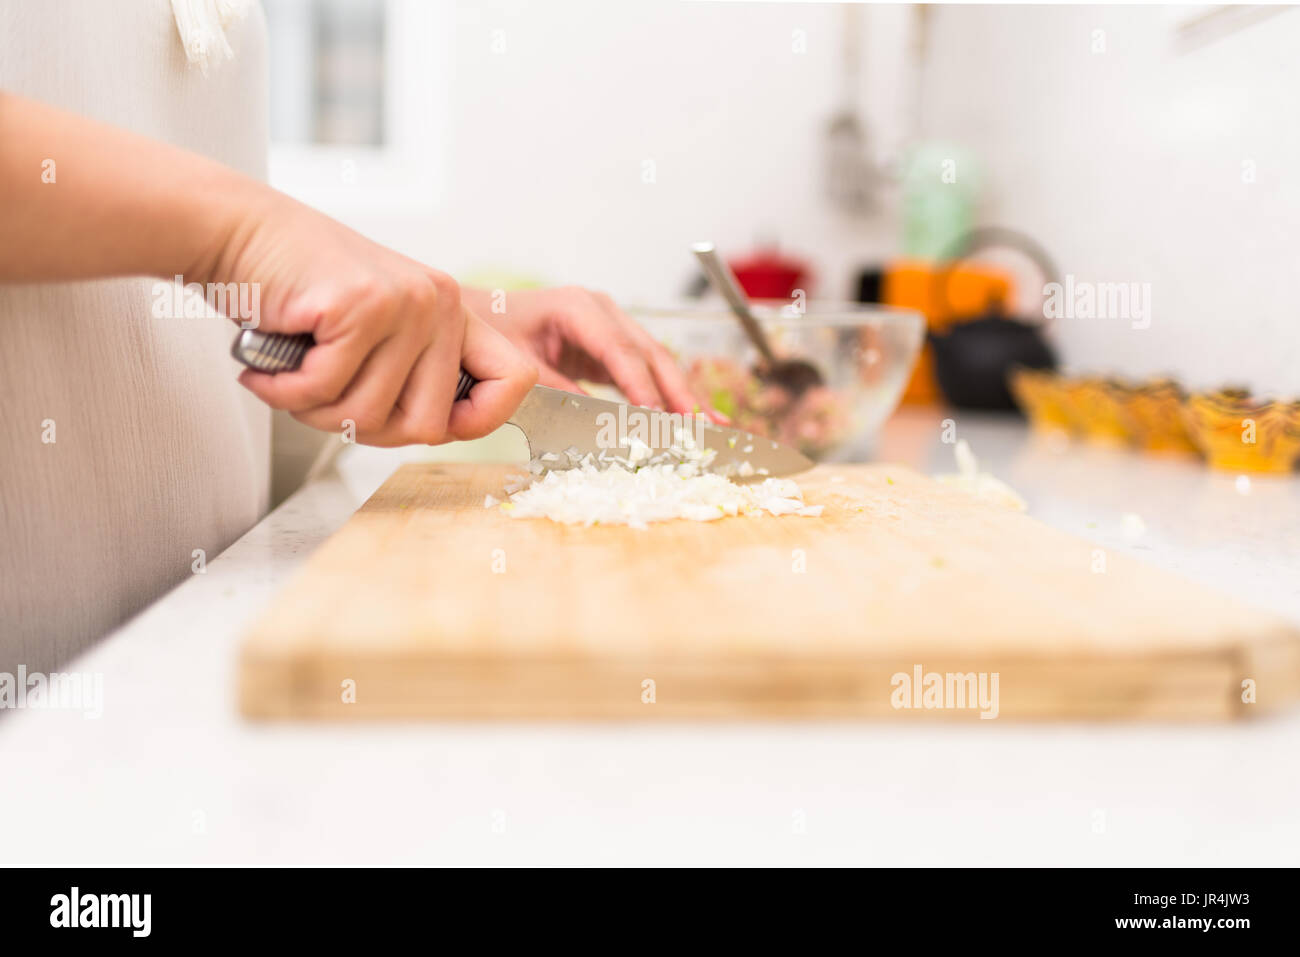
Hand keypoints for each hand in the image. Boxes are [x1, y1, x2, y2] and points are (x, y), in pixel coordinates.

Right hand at [210, 197, 536, 446]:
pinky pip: (327, 391)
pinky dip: (285, 392)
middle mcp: (439, 302)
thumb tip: (442, 431)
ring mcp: (405, 301)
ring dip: (316, 412)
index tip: (423, 423)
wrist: (235, 233)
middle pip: (428, 425)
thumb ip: (413, 378)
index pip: (513, 380)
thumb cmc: (298, 295)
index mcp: (452, 312)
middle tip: (324, 397)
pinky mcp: (362, 304)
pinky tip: (268, 366)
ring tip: (292, 373)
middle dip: (367, 430)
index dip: (478, 420)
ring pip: (371, 415)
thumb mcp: (375, 336)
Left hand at [463, 286, 726, 421]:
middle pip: (650, 354)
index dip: (640, 385)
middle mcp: (602, 312)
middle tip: (701, 425)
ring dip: (683, 396)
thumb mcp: (519, 363)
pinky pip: (645, 373)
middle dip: (678, 391)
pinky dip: (666, 397)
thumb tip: (595, 424)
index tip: (656, 417)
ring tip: (712, 427)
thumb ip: (557, 391)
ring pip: (656, 363)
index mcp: (576, 307)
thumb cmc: (493, 334)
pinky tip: (688, 419)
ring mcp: (610, 327)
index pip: (619, 349)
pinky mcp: (611, 348)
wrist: (477, 316)